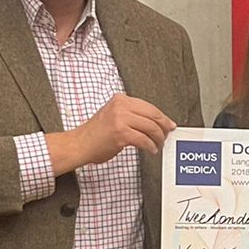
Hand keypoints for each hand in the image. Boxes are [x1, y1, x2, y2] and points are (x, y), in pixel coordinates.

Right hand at [48, 93, 174, 172]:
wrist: (79, 144)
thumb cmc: (96, 134)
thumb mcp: (114, 115)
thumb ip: (132, 115)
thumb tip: (155, 122)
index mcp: (120, 99)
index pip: (149, 106)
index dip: (162, 117)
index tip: (169, 124)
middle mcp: (121, 106)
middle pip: (153, 115)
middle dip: (164, 128)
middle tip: (167, 136)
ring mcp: (120, 119)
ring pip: (151, 128)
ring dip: (158, 139)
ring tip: (158, 145)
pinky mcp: (121, 133)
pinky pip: (144, 140)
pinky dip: (150, 146)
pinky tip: (151, 149)